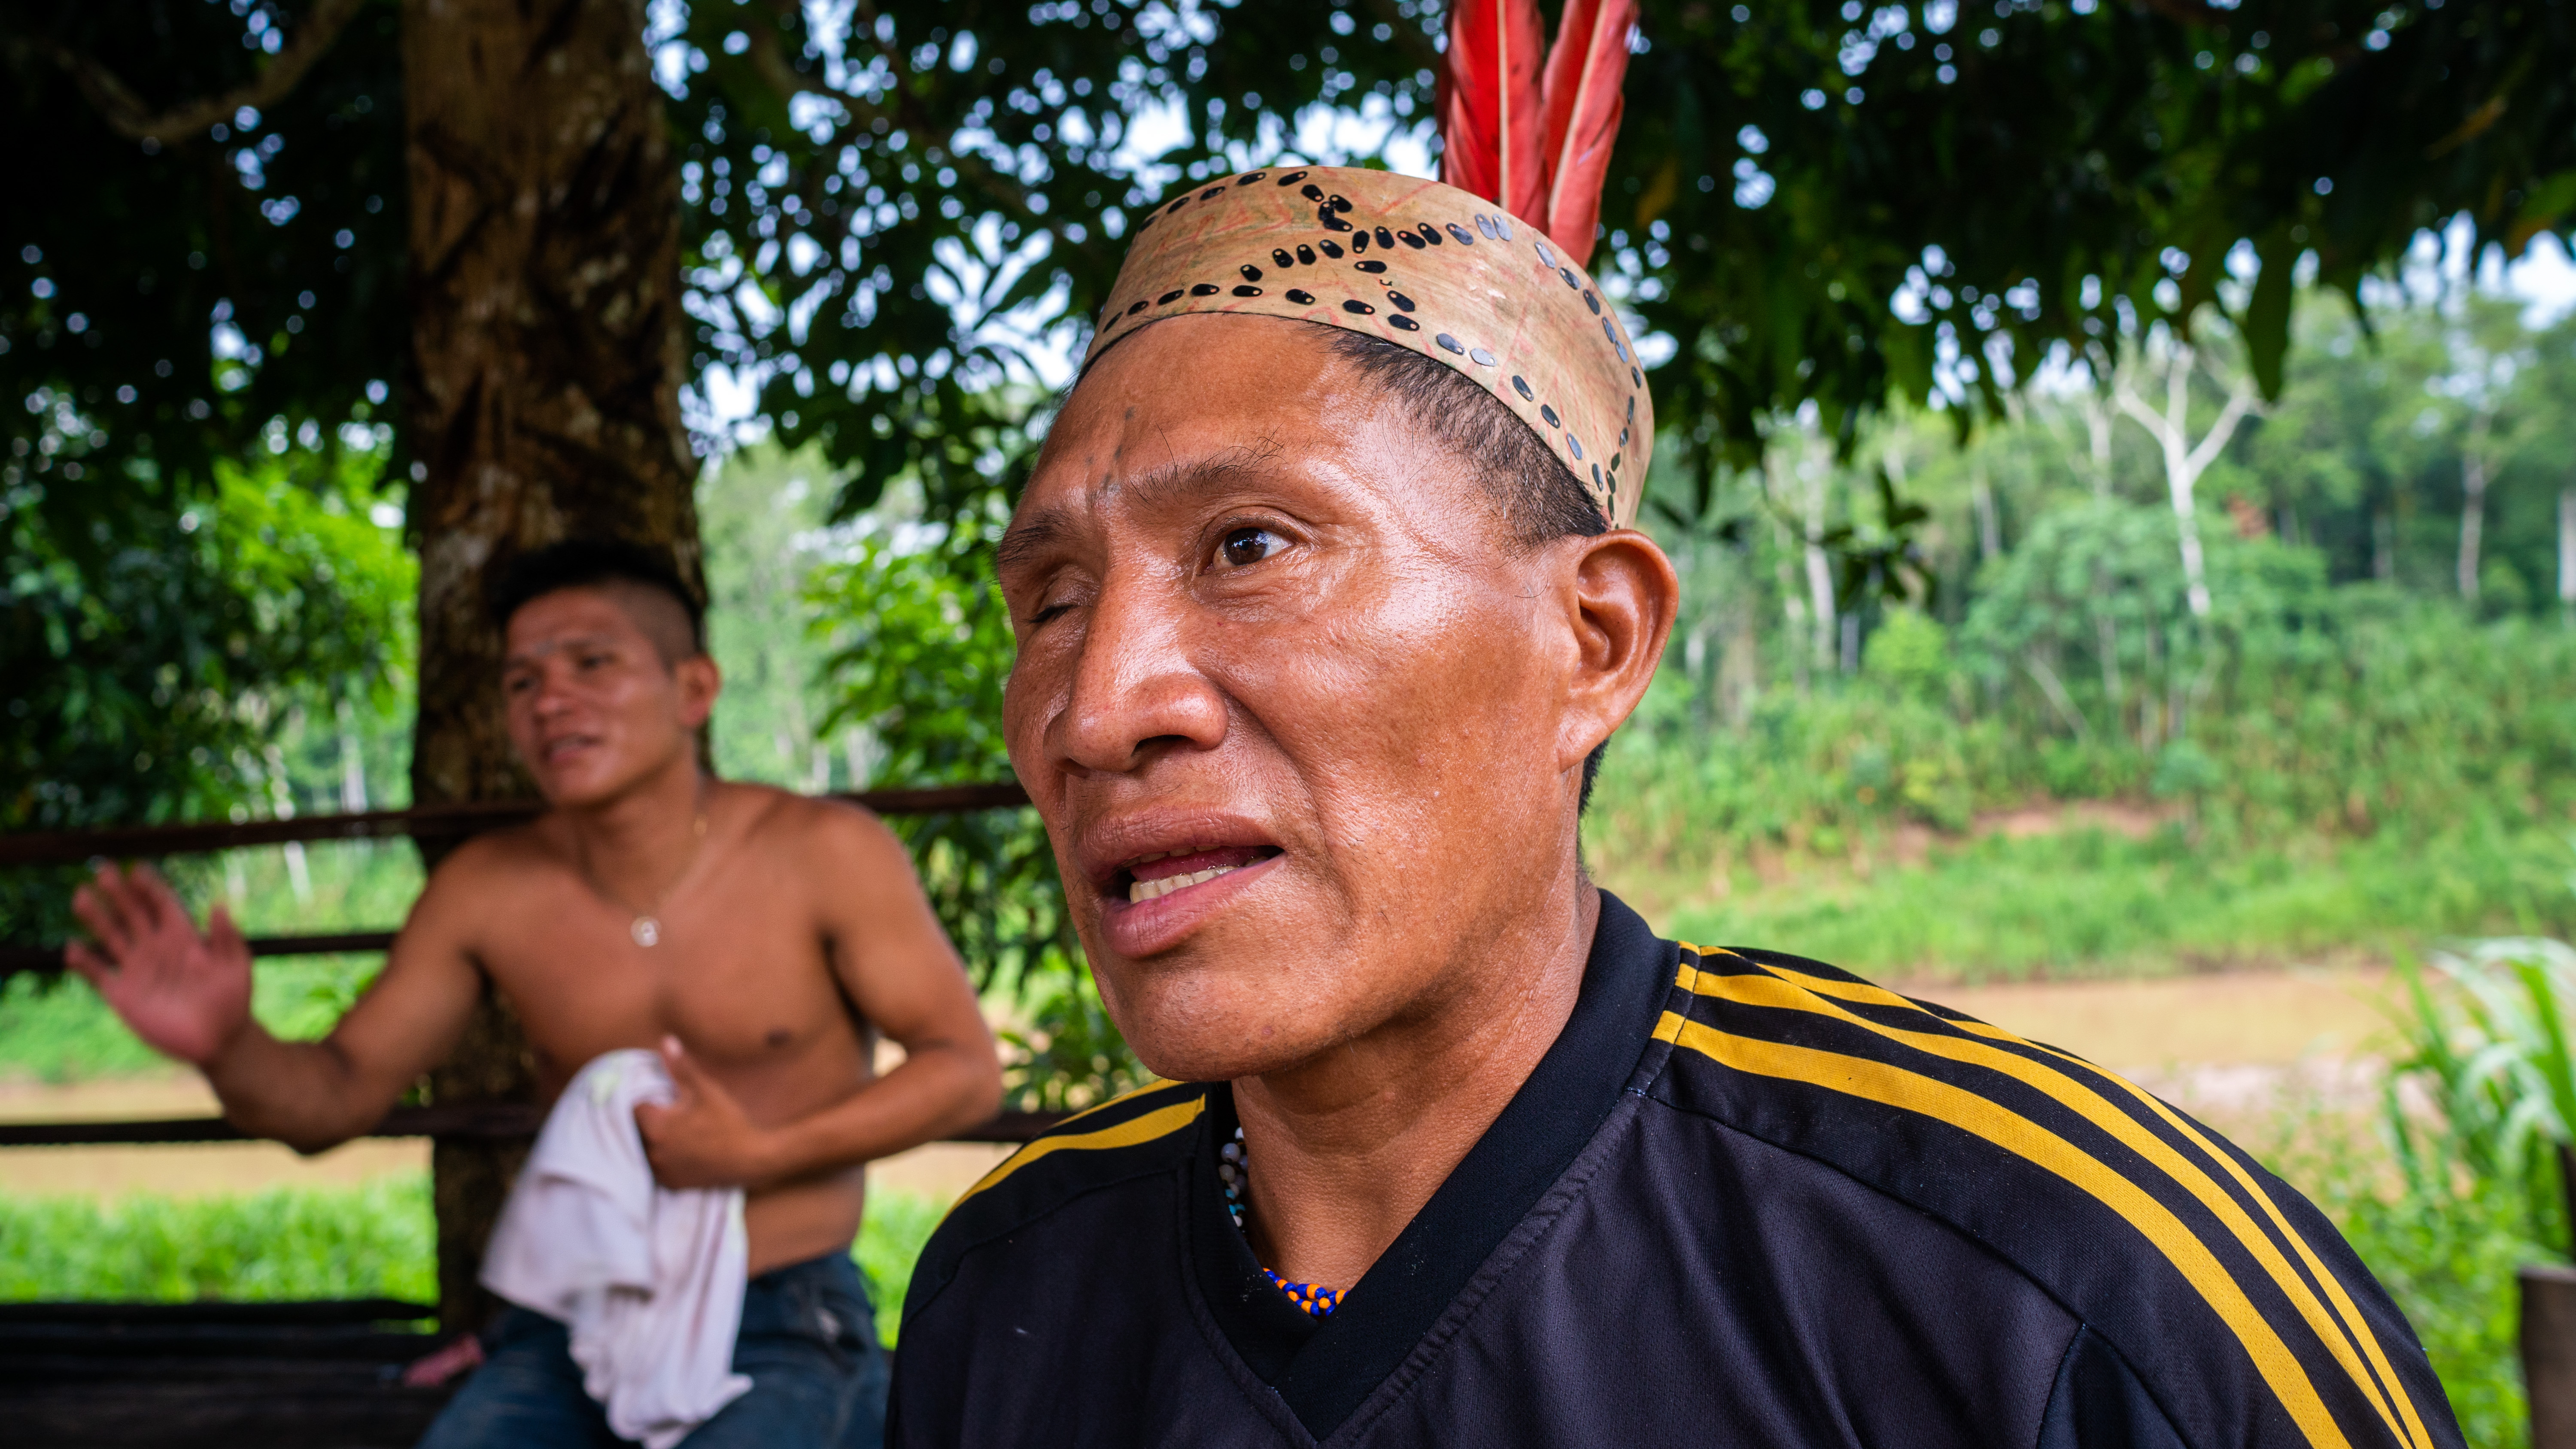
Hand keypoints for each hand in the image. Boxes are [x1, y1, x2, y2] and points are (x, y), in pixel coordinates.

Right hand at [66, 863, 254, 1067]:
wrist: (219, 1040)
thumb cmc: (233, 1001)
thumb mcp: (237, 968)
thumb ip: (227, 939)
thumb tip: (219, 905)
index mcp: (184, 938)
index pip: (162, 905)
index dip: (150, 887)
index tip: (136, 869)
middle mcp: (157, 949)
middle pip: (133, 914)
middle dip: (119, 892)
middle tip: (103, 869)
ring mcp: (138, 970)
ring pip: (112, 937)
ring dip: (96, 918)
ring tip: (81, 896)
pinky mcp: (123, 995)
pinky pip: (98, 975)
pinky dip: (85, 963)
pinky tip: (73, 948)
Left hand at [634, 1036, 779, 1188]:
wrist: (752, 1158)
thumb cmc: (729, 1122)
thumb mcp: (705, 1090)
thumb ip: (681, 1068)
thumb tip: (665, 1040)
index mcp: (656, 1126)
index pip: (633, 1106)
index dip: (644, 1097)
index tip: (659, 1095)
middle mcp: (652, 1151)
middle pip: (634, 1129)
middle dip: (647, 1119)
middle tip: (668, 1111)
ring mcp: (660, 1170)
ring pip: (643, 1149)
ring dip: (651, 1139)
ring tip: (673, 1129)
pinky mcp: (669, 1182)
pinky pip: (654, 1166)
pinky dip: (660, 1156)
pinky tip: (678, 1147)